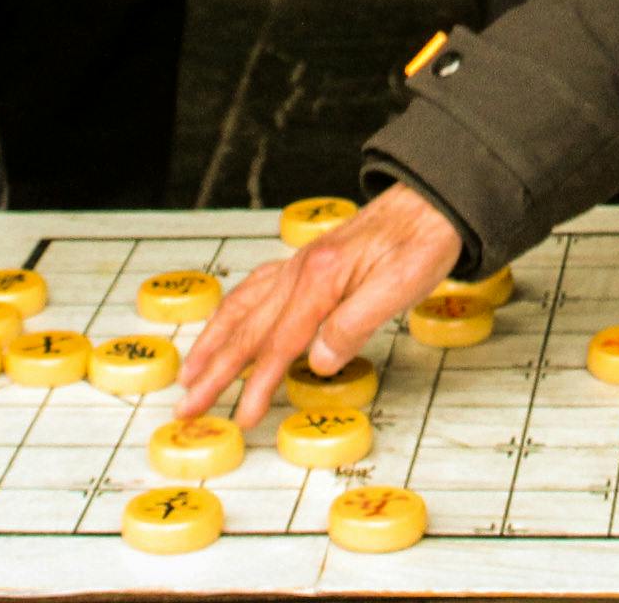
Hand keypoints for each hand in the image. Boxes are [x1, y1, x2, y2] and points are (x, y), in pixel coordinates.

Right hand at [176, 185, 461, 426]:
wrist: (430, 202)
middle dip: (213, 372)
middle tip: (187, 406)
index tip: (241, 416)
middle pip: (247, 330)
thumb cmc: (423, 241)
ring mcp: (299, 265)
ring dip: (212, 344)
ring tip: (190, 373)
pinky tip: (223, 326)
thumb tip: (318, 360)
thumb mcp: (402, 284)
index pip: (279, 343)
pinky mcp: (305, 264)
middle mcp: (300, 270)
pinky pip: (254, 290)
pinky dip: (231, 314)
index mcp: (321, 278)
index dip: (257, 385)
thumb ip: (357, 323)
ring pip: (242, 308)